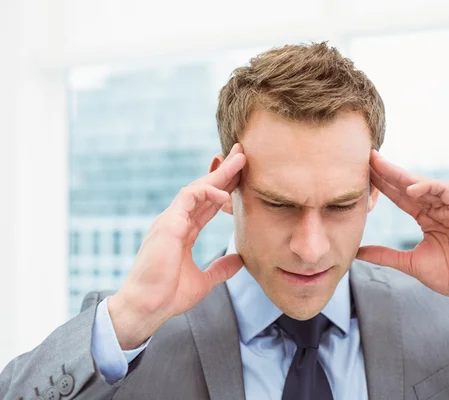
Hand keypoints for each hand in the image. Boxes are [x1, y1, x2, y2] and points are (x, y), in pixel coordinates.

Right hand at [108, 143, 245, 348]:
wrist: (148, 308)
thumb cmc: (168, 296)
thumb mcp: (204, 281)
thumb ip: (220, 268)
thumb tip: (239, 260)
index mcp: (183, 233)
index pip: (207, 205)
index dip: (225, 190)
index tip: (243, 180)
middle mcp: (176, 222)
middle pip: (204, 191)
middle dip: (225, 172)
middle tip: (243, 155)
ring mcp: (170, 220)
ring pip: (198, 187)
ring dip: (220, 173)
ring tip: (240, 159)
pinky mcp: (168, 223)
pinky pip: (189, 196)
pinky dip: (208, 191)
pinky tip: (226, 193)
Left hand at [356, 150, 448, 310]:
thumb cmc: (447, 275)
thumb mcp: (408, 263)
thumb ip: (384, 255)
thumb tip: (357, 252)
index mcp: (426, 217)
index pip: (400, 196)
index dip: (383, 184)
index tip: (363, 173)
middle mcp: (438, 208)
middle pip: (409, 185)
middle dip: (389, 171)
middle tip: (368, 158)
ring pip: (425, 184)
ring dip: (403, 175)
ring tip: (381, 168)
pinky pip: (445, 190)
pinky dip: (428, 187)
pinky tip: (409, 189)